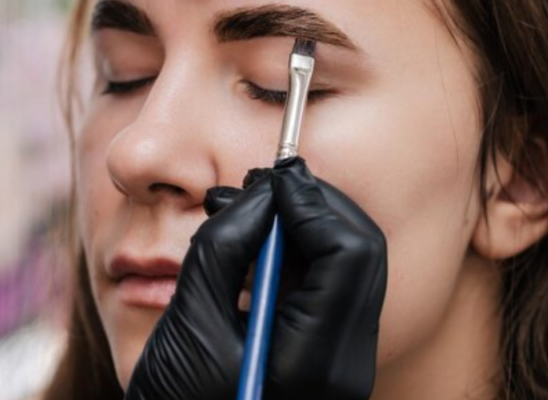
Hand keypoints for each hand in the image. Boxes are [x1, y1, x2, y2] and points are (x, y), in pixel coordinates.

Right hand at [125, 157, 386, 399]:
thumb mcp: (188, 327)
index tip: (268, 177)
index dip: (311, 202)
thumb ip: (224, 249)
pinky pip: (326, 294)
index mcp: (315, 362)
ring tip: (246, 210)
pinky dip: (297, 259)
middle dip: (313, 209)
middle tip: (260, 185)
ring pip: (345, 270)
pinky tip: (254, 248)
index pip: (348, 253)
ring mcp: (339, 370)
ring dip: (304, 229)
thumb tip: (259, 196)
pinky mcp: (324, 366)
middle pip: (359, 256)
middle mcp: (344, 368)